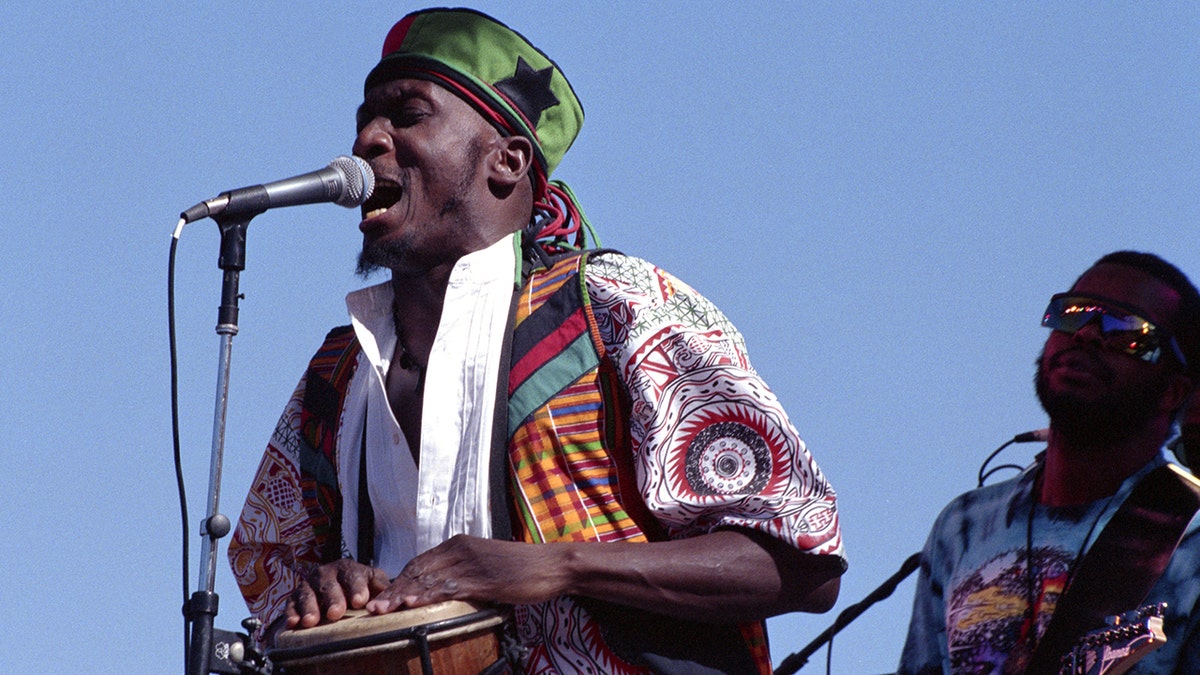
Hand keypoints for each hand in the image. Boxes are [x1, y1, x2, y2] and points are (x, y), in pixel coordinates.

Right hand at [285, 558, 390, 628]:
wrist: (336, 589)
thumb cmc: (358, 587)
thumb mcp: (372, 583)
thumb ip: (382, 587)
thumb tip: (395, 596)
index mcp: (347, 569)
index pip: (352, 576)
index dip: (356, 588)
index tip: (360, 601)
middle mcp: (326, 574)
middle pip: (329, 585)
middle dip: (332, 598)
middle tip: (336, 613)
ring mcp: (309, 585)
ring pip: (308, 594)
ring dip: (309, 607)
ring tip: (312, 621)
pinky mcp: (295, 598)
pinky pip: (291, 604)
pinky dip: (291, 613)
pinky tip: (293, 623)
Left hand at [366, 534, 568, 613]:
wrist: (552, 565)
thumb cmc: (524, 569)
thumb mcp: (488, 566)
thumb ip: (465, 574)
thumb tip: (445, 590)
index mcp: (460, 544)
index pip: (421, 562)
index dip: (400, 580)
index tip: (385, 597)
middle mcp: (461, 550)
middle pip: (418, 570)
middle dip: (393, 590)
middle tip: (371, 607)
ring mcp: (471, 564)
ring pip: (428, 580)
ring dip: (402, 596)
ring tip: (381, 609)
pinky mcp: (482, 579)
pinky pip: (448, 588)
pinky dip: (426, 597)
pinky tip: (412, 605)